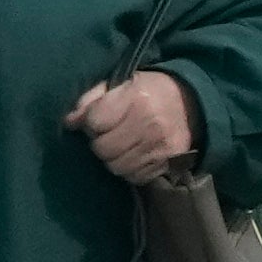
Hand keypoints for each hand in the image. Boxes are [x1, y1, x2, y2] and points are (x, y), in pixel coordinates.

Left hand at [68, 69, 200, 187]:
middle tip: (108, 135)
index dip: (90, 123)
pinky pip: (136, 177)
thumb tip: (69, 122)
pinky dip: (130, 169)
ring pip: (117, 166)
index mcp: (135, 99)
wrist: (191, 103)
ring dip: (113, 158)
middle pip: (103, 148)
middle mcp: (150, 124)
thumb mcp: (119, 84)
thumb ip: (91, 101)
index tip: (97, 120)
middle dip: (99, 143)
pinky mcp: (170, 163)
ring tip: (121, 146)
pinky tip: (134, 155)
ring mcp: (161, 146)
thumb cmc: (147, 91)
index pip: (95, 122)